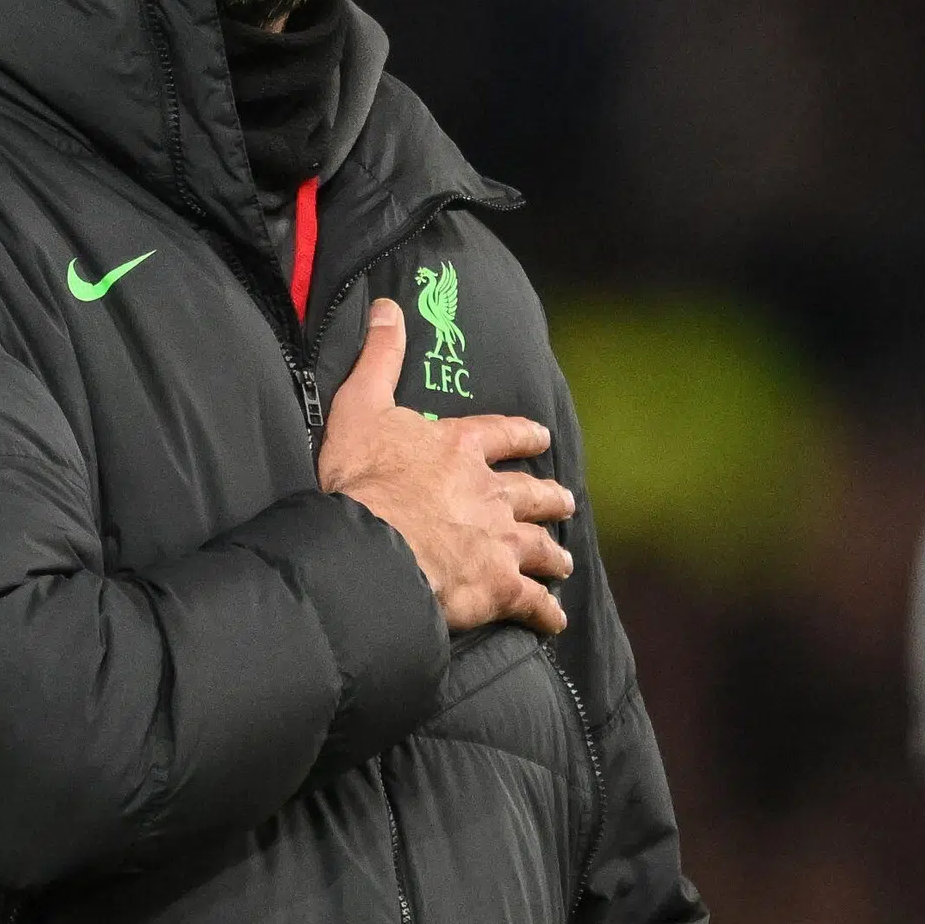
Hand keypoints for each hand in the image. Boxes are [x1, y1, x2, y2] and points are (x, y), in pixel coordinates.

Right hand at [318, 298, 575, 632]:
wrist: (371, 546)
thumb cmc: (362, 479)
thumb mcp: (361, 405)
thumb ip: (379, 357)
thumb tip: (387, 305)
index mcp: (461, 447)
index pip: (503, 434)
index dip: (523, 435)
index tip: (540, 437)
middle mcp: (491, 492)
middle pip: (533, 493)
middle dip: (549, 497)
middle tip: (564, 501)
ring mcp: (500, 541)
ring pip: (540, 546)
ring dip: (552, 552)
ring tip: (562, 559)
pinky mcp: (499, 586)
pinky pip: (532, 601)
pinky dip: (545, 611)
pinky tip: (553, 618)